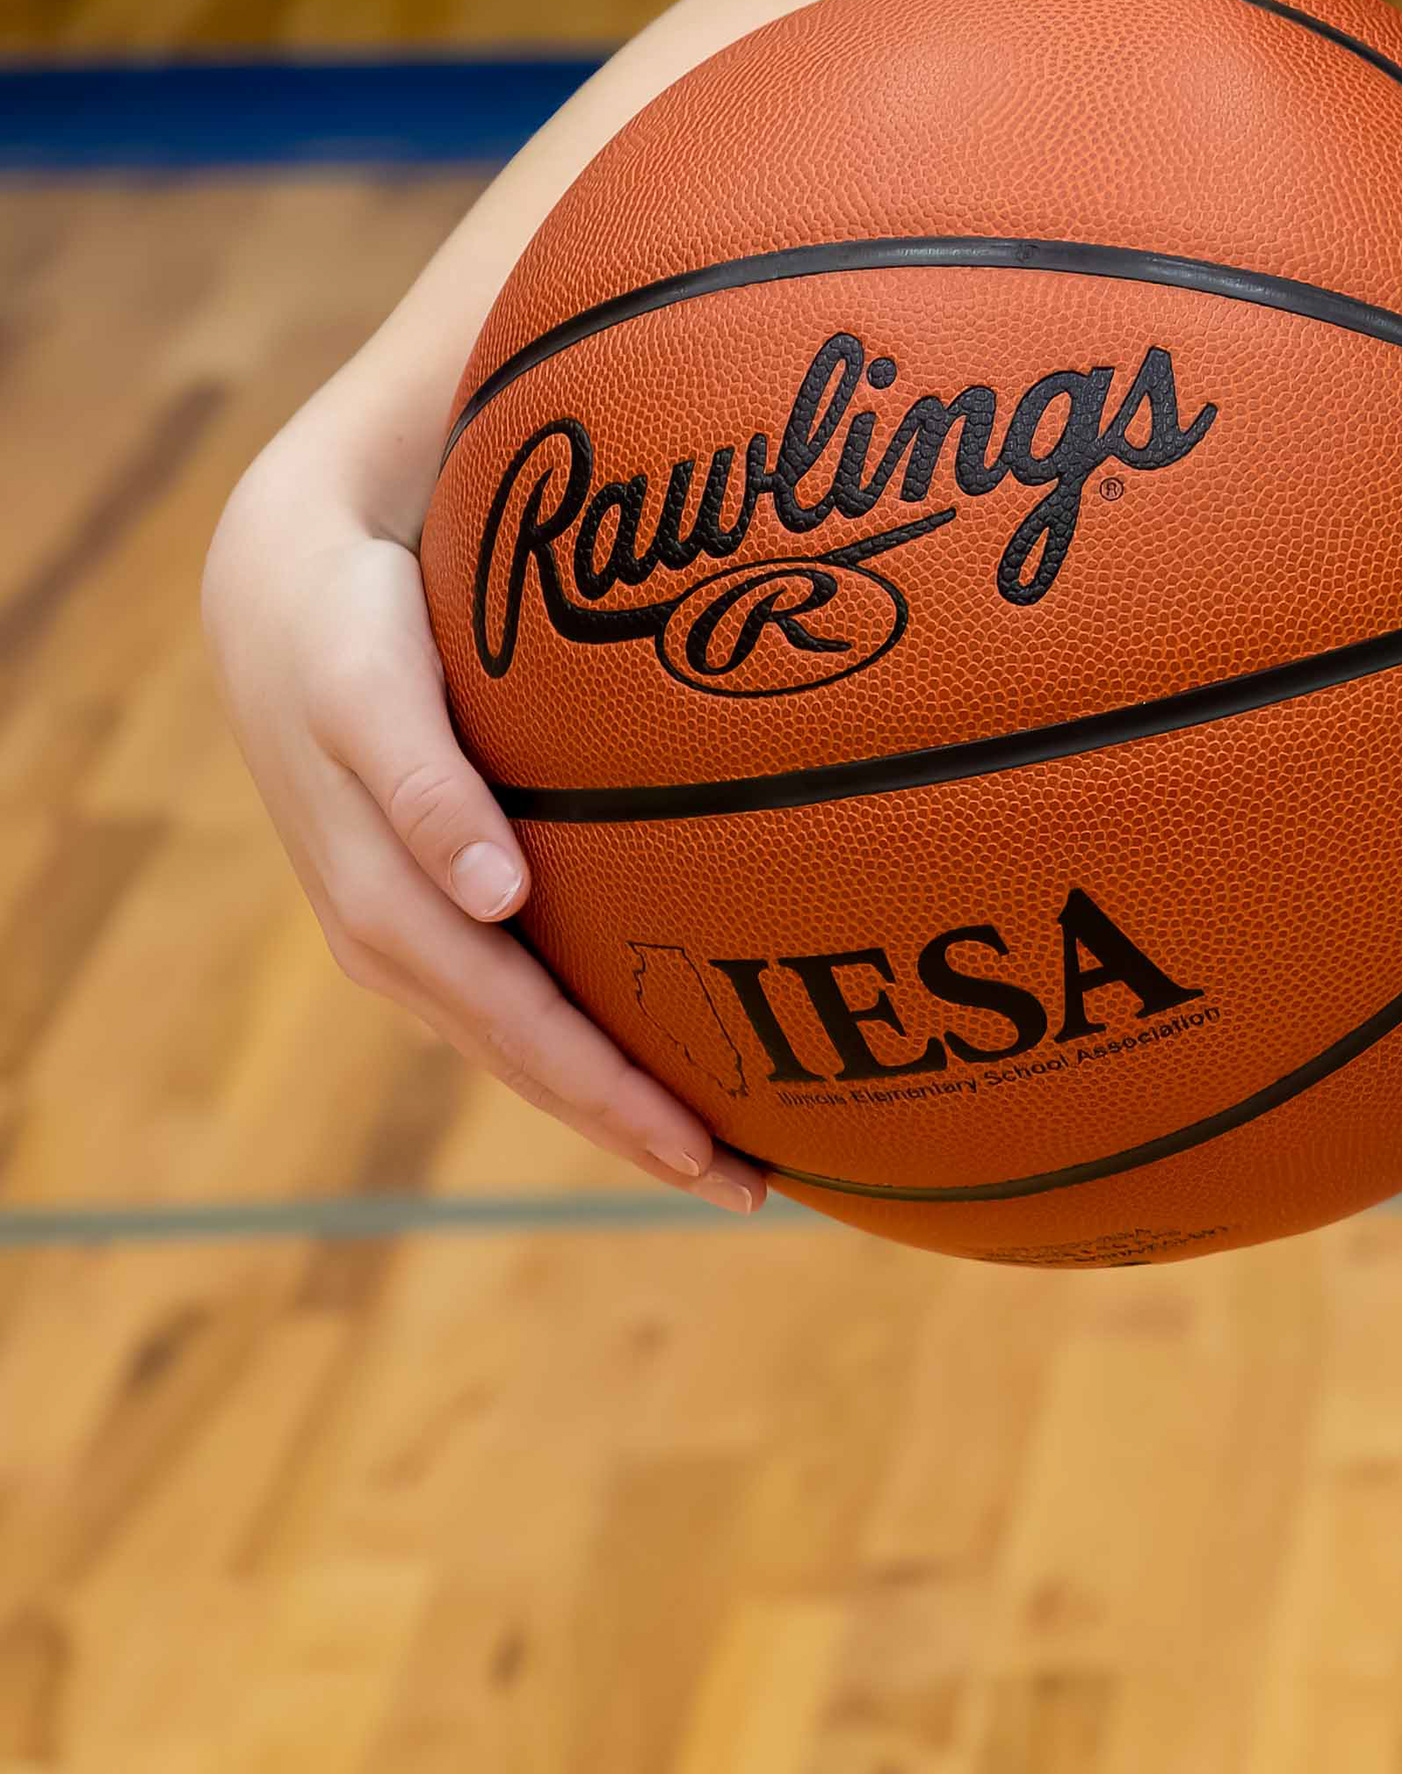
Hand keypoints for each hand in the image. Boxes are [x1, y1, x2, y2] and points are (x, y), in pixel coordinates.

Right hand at [202, 411, 766, 1211]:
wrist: (276, 585)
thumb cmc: (344, 627)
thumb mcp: (372, 694)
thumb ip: (427, 791)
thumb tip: (494, 898)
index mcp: (388, 914)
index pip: (522, 1033)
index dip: (610, 1099)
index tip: (706, 1152)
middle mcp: (396, 943)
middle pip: (530, 1063)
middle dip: (633, 1130)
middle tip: (754, 1188)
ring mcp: (408, 929)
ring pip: (523, 1042)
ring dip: (612, 1100)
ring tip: (727, 1146)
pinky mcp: (424, 899)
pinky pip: (515, 992)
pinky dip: (582, 1036)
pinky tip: (655, 1042)